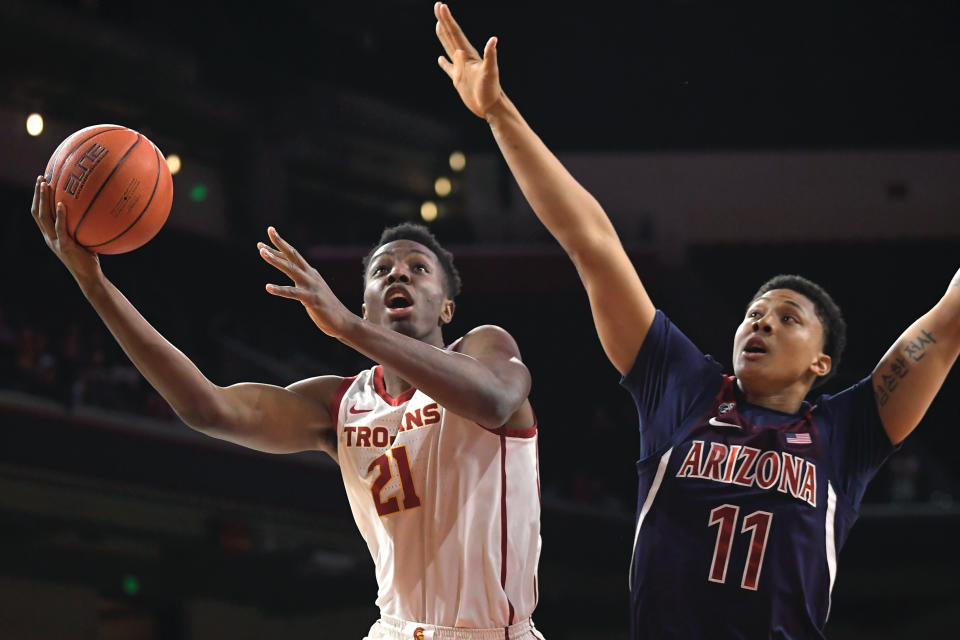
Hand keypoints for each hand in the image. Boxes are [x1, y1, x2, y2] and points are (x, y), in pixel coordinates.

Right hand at [31, 176, 100, 283]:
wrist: (89, 277)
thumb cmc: (89, 257)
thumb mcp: (84, 238)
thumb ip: (83, 225)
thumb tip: (97, 207)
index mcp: (51, 235)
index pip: (39, 213)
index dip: (38, 198)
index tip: (42, 182)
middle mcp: (49, 237)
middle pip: (36, 212)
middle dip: (37, 194)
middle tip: (41, 178)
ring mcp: (55, 242)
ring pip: (43, 217)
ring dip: (43, 200)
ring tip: (46, 185)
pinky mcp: (64, 246)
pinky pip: (60, 228)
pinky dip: (60, 216)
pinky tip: (62, 205)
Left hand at [258, 227, 355, 338]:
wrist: (343, 321)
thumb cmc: (326, 307)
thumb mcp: (313, 290)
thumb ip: (303, 282)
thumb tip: (294, 275)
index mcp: (310, 273)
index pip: (293, 256)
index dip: (280, 245)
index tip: (270, 233)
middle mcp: (311, 276)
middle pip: (293, 256)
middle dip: (279, 244)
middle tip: (269, 231)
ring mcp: (311, 286)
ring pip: (291, 269)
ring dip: (276, 260)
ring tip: (262, 253)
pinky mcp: (311, 299)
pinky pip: (292, 293)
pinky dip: (280, 290)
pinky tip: (268, 287)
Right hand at [434, 2, 502, 118]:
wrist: (491, 106)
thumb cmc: (492, 90)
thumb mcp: (491, 71)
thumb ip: (490, 55)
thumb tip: (493, 39)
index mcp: (468, 54)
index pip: (456, 33)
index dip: (448, 19)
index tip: (441, 6)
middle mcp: (464, 58)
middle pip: (451, 35)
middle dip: (444, 20)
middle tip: (437, 6)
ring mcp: (461, 68)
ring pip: (449, 48)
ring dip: (443, 36)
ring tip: (438, 24)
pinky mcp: (459, 79)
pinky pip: (448, 68)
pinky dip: (444, 63)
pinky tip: (439, 59)